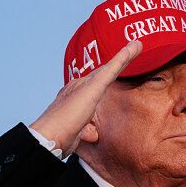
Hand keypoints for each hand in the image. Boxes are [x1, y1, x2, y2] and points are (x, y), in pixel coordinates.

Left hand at [30, 40, 142, 156]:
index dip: (122, 58)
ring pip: (92, 104)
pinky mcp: (75, 129)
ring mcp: (75, 112)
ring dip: (101, 100)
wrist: (50, 140)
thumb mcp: (94, 88)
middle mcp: (76, 95)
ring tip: (108, 97)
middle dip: (109, 76)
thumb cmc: (70, 114)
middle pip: (97, 83)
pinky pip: (88, 125)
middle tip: (121, 66)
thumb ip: (112, 69)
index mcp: (81, 84)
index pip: (106, 68)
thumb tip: (132, 45)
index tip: (135, 47)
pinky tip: (95, 132)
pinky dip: (94, 126)